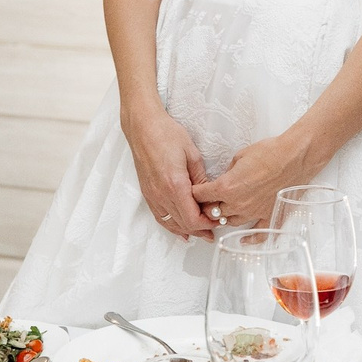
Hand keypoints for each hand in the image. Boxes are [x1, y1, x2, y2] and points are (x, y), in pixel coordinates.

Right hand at [122, 109, 217, 241]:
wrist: (143, 127)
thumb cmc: (167, 135)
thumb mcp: (192, 155)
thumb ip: (201, 179)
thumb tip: (209, 195)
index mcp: (175, 185)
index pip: (193, 218)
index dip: (207, 223)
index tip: (218, 221)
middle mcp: (161, 194)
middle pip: (183, 223)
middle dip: (200, 229)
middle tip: (214, 230)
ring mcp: (152, 195)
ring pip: (171, 223)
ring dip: (187, 230)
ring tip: (201, 234)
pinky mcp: (148, 193)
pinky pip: (160, 216)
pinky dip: (171, 226)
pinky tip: (180, 231)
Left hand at [190, 132, 321, 232]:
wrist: (294, 157)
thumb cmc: (270, 152)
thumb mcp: (240, 156)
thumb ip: (228, 171)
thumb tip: (226, 177)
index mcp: (226, 187)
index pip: (200, 195)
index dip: (194, 193)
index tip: (192, 192)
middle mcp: (237, 204)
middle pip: (213, 212)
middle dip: (207, 206)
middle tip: (206, 202)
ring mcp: (253, 212)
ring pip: (230, 223)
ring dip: (225, 217)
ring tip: (223, 212)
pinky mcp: (268, 216)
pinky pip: (257, 234)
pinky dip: (250, 238)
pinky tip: (244, 240)